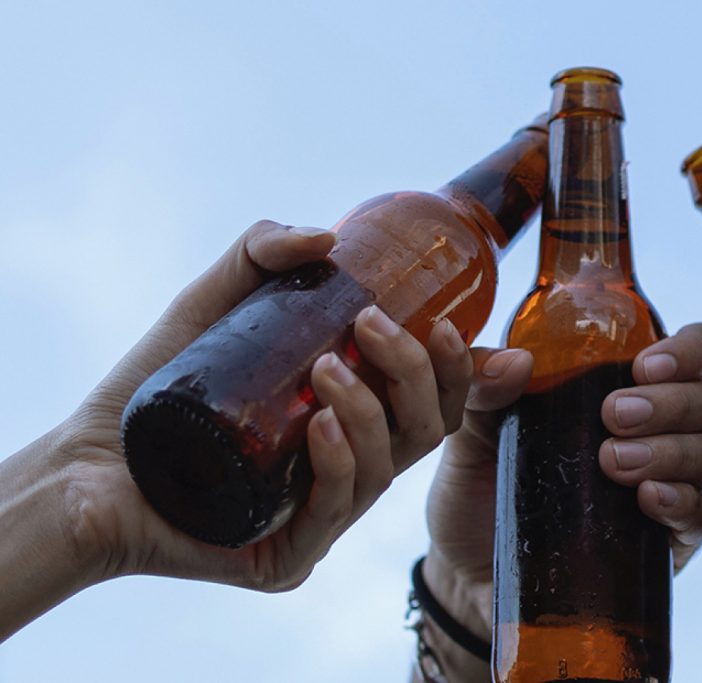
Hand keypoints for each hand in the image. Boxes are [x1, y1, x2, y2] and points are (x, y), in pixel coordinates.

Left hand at [1, 220, 473, 639]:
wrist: (84, 459)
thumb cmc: (155, 385)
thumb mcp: (213, 303)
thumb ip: (261, 253)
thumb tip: (327, 238)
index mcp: (351, 421)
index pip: (428, 401)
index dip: (457, 368)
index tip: (444, 322)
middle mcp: (347, 470)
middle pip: (423, 431)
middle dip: (414, 374)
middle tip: (371, 324)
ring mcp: (321, 518)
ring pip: (386, 468)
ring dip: (369, 411)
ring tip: (327, 367)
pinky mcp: (286, 556)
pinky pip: (335, 512)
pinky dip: (339, 466)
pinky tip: (321, 427)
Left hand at [419, 324, 701, 680]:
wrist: (467, 575)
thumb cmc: (478, 492)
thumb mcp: (468, 432)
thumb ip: (481, 386)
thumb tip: (518, 360)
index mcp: (620, 391)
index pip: (689, 353)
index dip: (687, 350)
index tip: (644, 365)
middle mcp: (657, 433)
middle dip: (668, 402)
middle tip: (613, 415)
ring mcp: (665, 488)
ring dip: (670, 450)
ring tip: (613, 460)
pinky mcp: (664, 545)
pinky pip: (698, 518)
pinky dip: (680, 502)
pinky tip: (647, 498)